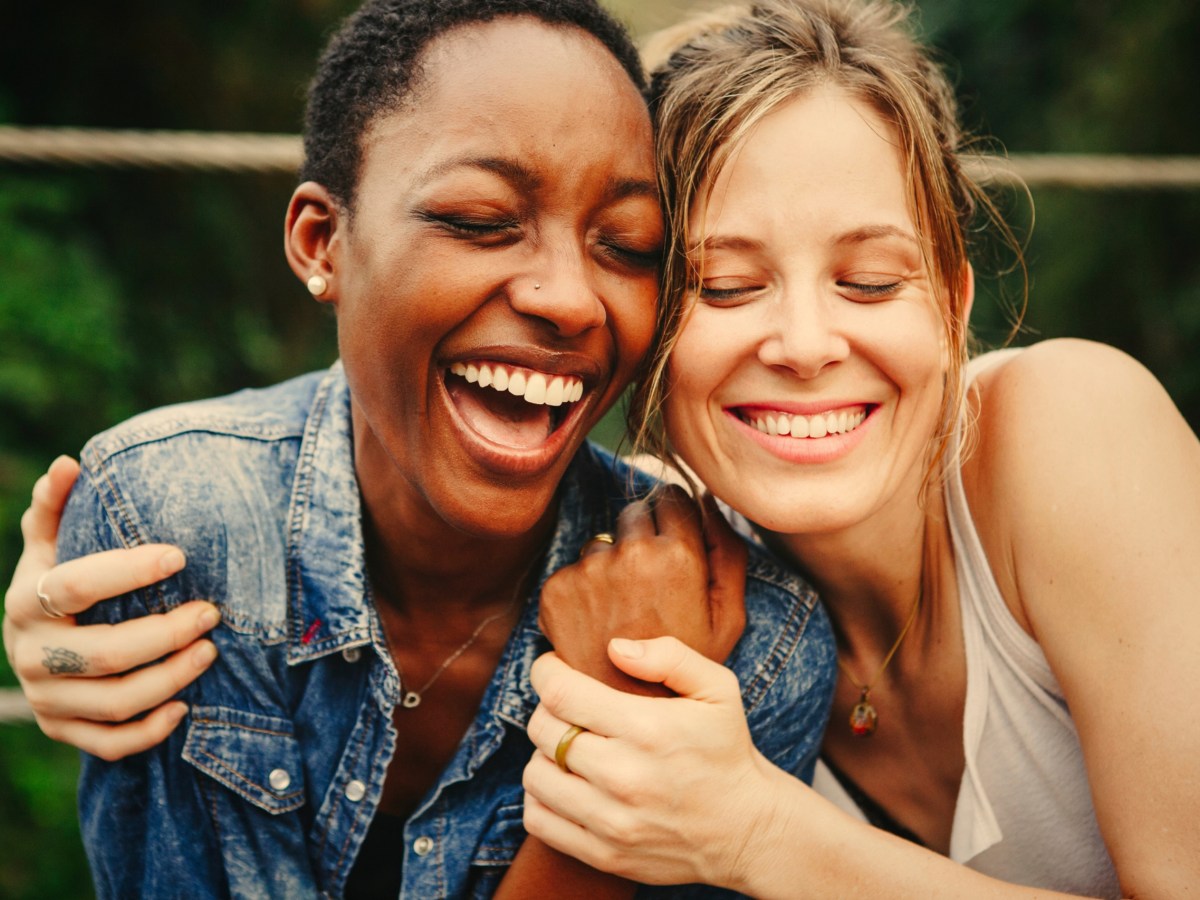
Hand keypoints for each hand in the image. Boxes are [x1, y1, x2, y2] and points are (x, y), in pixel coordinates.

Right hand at [2, 456, 219, 759]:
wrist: (34, 644)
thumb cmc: (57, 583)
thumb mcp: (50, 545)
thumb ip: (57, 507)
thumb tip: (70, 463)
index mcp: (26, 601)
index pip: (76, 586)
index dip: (127, 571)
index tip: (180, 556)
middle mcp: (29, 654)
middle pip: (104, 653)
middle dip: (165, 634)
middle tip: (211, 613)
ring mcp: (46, 698)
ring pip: (113, 702)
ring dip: (169, 679)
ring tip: (211, 651)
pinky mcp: (63, 731)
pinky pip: (108, 743)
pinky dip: (149, 731)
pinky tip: (185, 708)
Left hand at [522, 637, 784, 888]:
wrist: (748, 829)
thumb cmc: (726, 750)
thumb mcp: (718, 688)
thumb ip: (669, 656)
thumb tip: (614, 648)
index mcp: (648, 729)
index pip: (562, 694)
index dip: (546, 673)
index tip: (553, 668)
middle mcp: (624, 776)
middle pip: (543, 730)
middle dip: (547, 708)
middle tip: (567, 706)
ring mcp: (611, 821)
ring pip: (535, 775)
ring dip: (544, 753)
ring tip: (568, 747)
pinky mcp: (604, 854)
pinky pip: (539, 820)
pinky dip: (541, 798)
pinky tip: (565, 783)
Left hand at [539, 487, 745, 693]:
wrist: (631, 719)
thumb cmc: (687, 671)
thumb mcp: (728, 618)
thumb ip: (728, 552)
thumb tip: (709, 500)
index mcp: (678, 556)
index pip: (671, 497)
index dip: (675, 519)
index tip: (674, 544)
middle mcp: (630, 556)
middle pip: (634, 513)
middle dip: (642, 539)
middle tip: (649, 588)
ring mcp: (589, 572)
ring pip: (601, 544)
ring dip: (610, 566)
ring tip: (624, 615)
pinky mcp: (556, 591)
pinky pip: (572, 571)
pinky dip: (582, 592)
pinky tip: (598, 627)